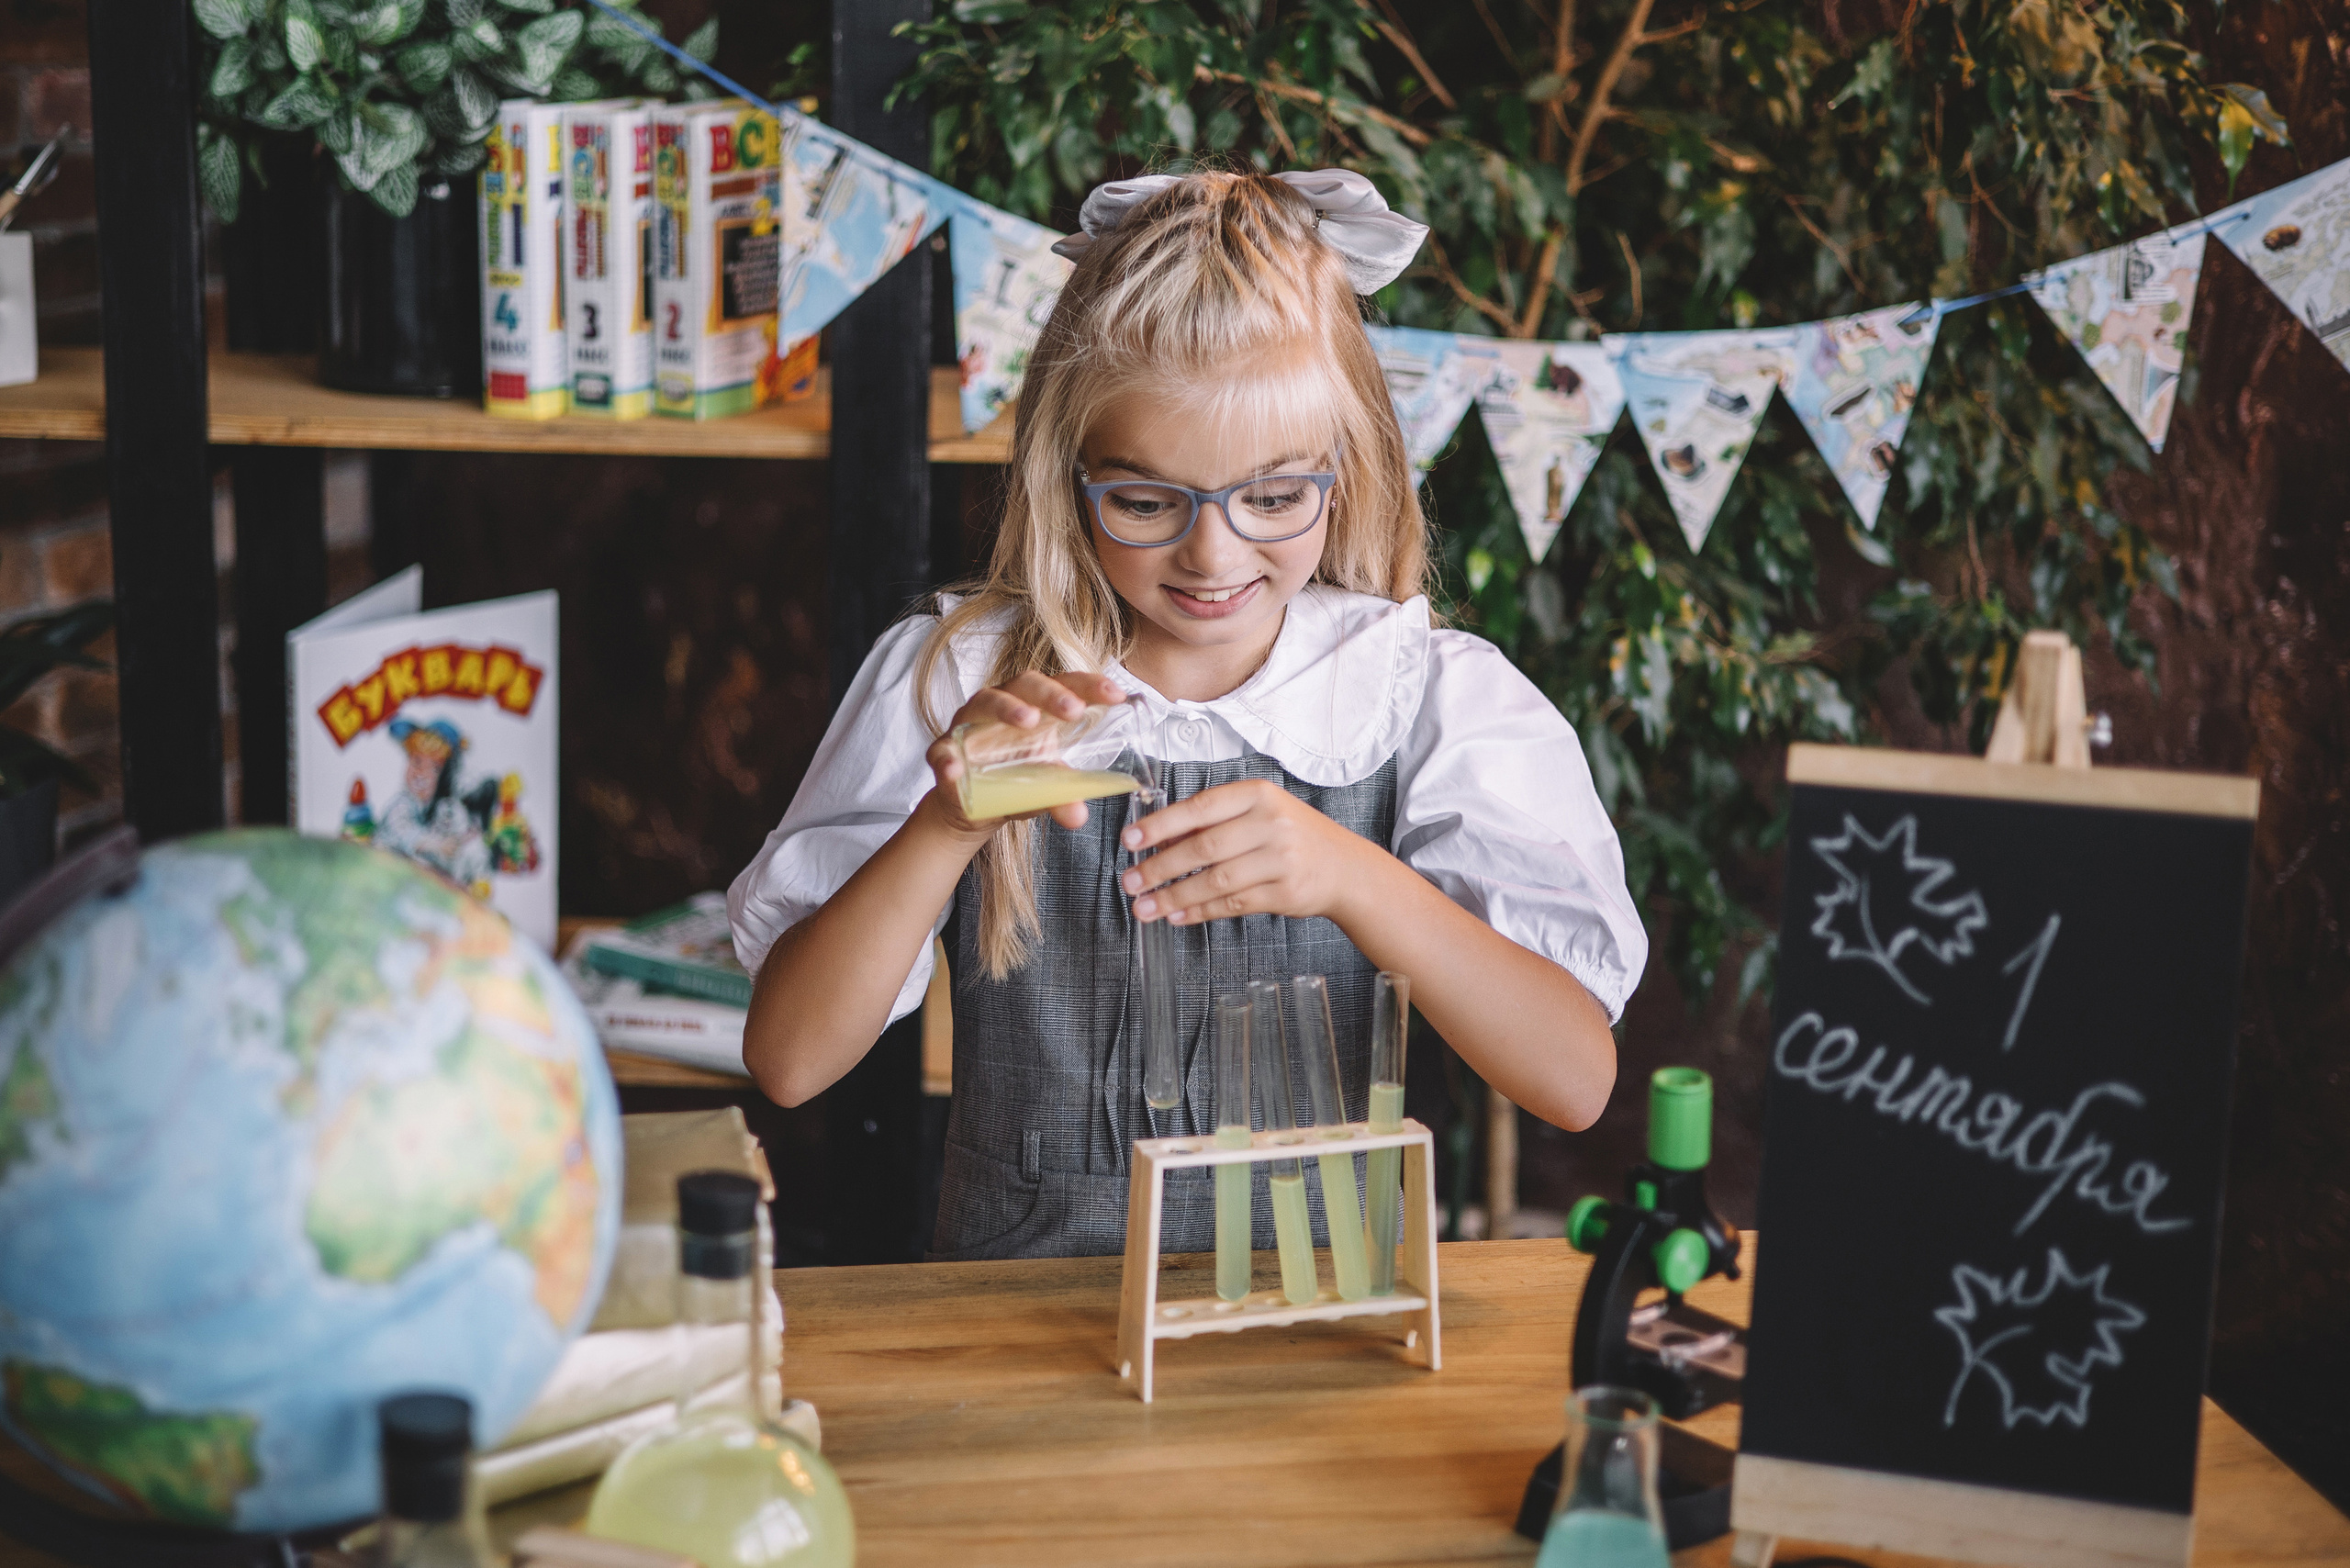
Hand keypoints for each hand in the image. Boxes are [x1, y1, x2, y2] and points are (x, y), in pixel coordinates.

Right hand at [923, 670, 1130, 839]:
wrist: (972, 807)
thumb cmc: (1014, 781)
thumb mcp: (1045, 789)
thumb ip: (1062, 795)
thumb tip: (1079, 814)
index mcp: (1036, 707)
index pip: (1066, 685)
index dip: (1090, 686)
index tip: (1117, 694)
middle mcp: (1002, 705)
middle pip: (1026, 684)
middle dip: (1051, 694)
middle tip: (1074, 710)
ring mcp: (970, 723)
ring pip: (984, 702)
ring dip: (1006, 708)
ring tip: (1026, 721)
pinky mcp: (944, 749)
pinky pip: (943, 750)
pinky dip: (948, 759)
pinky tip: (956, 771)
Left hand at [1119, 778, 1368, 925]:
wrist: (1345, 868)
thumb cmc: (1293, 836)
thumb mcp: (1260, 813)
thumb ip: (1215, 821)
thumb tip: (1160, 839)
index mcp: (1259, 795)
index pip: (1201, 808)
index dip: (1161, 825)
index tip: (1131, 840)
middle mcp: (1271, 824)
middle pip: (1204, 847)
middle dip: (1160, 867)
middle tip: (1131, 881)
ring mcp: (1281, 860)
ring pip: (1215, 881)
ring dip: (1174, 897)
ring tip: (1145, 908)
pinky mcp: (1284, 893)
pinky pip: (1232, 904)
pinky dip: (1200, 911)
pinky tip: (1178, 916)